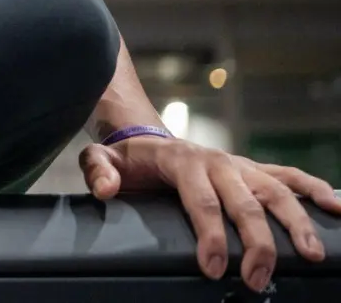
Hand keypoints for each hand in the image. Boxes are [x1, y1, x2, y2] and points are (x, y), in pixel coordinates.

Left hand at [80, 136, 340, 291]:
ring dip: (295, 223)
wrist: (145, 135)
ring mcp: (241, 165)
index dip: (209, 236)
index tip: (212, 269)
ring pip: (276, 192)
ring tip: (311, 255)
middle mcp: (219, 162)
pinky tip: (338, 209)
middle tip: (257, 279)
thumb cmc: (127, 158)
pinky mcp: (254, 170)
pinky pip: (290, 176)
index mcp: (184, 162)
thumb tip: (107, 189)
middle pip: (245, 204)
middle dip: (255, 244)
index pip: (201, 202)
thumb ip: (99, 171)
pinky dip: (315, 189)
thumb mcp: (101, 160)